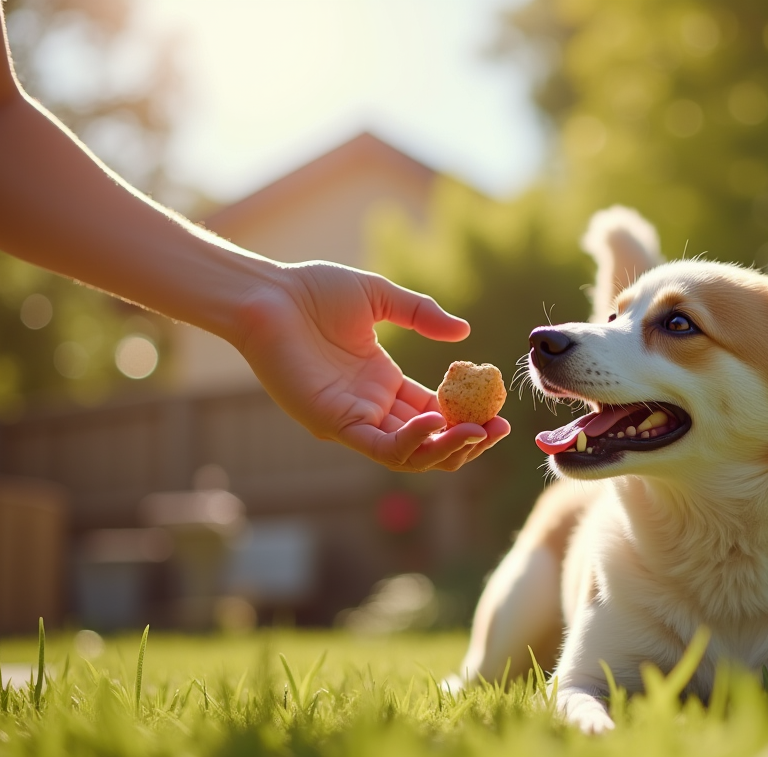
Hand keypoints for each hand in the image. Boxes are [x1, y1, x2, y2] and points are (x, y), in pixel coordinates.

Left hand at [233, 261, 509, 471]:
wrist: (268, 294)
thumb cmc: (313, 290)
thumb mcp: (381, 298)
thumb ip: (423, 315)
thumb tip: (464, 333)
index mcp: (383, 382)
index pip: (435, 411)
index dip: (468, 415)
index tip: (498, 409)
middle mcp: (371, 406)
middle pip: (429, 441)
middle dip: (468, 441)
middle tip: (499, 429)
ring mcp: (353, 419)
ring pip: (410, 454)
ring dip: (448, 449)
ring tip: (478, 433)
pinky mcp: (334, 424)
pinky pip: (382, 447)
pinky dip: (413, 443)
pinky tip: (438, 423)